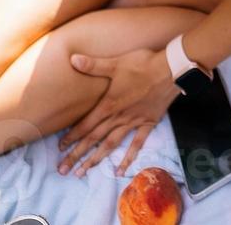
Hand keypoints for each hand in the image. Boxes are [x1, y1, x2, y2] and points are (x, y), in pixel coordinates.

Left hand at [56, 47, 180, 176]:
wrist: (170, 70)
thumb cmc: (142, 65)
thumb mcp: (116, 63)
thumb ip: (93, 65)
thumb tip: (73, 59)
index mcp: (109, 104)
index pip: (86, 124)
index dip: (72, 137)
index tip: (60, 148)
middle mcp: (119, 117)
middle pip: (94, 139)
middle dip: (77, 154)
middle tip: (63, 169)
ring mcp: (133, 122)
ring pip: (111, 144)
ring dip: (96, 159)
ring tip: (84, 172)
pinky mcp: (148, 123)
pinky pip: (137, 144)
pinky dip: (128, 157)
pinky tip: (120, 170)